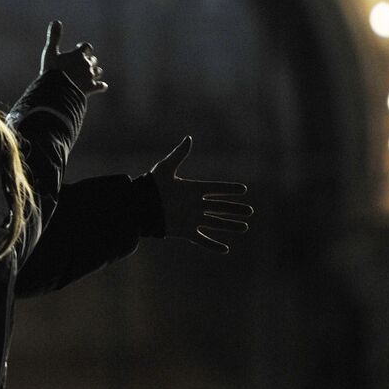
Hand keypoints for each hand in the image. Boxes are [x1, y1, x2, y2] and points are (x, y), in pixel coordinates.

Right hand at [40, 20, 107, 96]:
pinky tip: (99, 87)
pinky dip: (101, 86)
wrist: (56, 91)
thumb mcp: (50, 52)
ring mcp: (90, 77)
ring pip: (98, 72)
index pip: (86, 47)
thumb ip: (54, 37)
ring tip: (88, 75)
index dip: (83, 48)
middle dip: (88, 61)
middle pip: (93, 60)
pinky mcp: (91, 88)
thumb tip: (56, 21)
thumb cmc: (52, 70)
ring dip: (94, 72)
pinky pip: (101, 86)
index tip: (78, 49)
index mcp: (78, 55)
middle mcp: (87, 65)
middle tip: (80, 65)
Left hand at [148, 136, 252, 253]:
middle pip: (220, 207)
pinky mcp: (185, 231)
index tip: (243, 189)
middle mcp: (194, 204)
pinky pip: (202, 239)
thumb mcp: (165, 168)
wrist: (139, 207)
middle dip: (235, 209)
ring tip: (244, 227)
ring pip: (216, 223)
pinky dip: (213, 245)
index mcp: (192, 189)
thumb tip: (189, 138)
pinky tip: (225, 249)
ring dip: (230, 225)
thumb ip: (179, 155)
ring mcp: (191, 219)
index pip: (215, 189)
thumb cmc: (150, 187)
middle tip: (250, 211)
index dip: (229, 189)